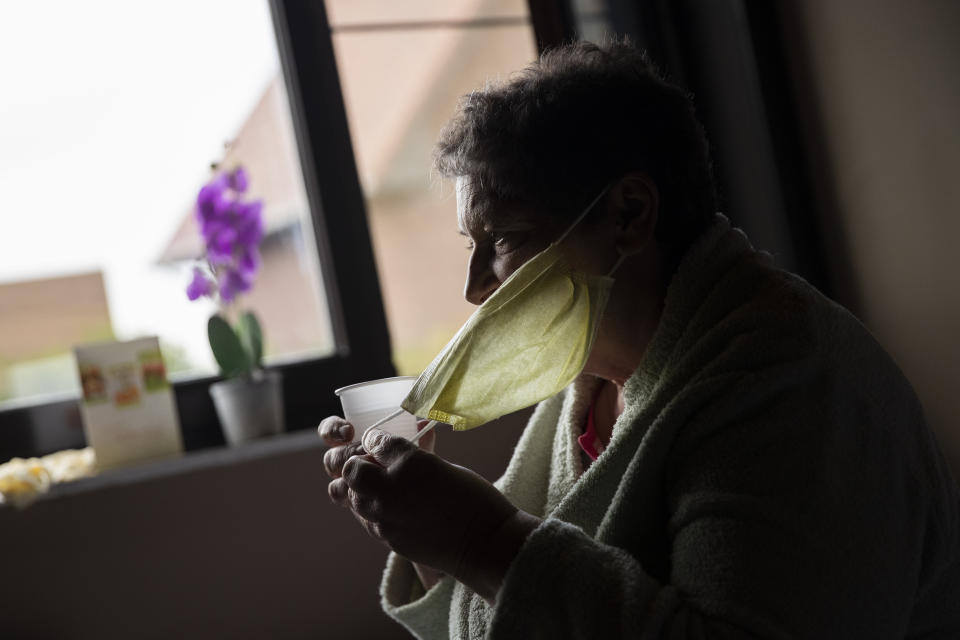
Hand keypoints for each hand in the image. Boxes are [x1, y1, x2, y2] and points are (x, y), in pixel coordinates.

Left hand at [330, 428, 540, 602]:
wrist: (485, 544)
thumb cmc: (473, 499)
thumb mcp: (444, 466)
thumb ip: (414, 457)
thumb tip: (398, 449)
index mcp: (410, 462)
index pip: (376, 442)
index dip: (377, 439)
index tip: (383, 442)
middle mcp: (391, 489)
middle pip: (352, 471)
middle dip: (359, 465)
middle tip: (374, 465)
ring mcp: (386, 518)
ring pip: (353, 498)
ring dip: (362, 490)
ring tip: (381, 489)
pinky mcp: (389, 540)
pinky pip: (366, 521)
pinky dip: (371, 512)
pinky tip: (390, 510)